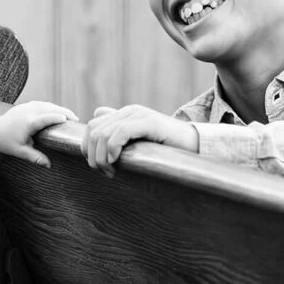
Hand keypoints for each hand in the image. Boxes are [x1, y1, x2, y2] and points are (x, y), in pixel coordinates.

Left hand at [0, 101, 76, 166]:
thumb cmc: (6, 143)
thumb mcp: (20, 152)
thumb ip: (35, 158)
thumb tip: (49, 165)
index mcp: (27, 123)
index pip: (45, 118)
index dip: (57, 117)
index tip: (68, 119)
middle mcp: (27, 112)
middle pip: (49, 108)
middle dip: (63, 111)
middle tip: (76, 118)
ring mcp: (26, 106)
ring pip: (47, 104)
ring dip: (59, 108)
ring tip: (71, 115)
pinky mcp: (25, 105)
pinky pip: (42, 104)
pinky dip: (52, 106)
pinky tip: (59, 111)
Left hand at [82, 105, 198, 175]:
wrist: (195, 146)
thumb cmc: (167, 148)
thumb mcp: (140, 141)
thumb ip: (119, 129)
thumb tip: (97, 114)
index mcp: (125, 114)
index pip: (92, 126)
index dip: (88, 149)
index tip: (99, 167)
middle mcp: (130, 111)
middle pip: (94, 130)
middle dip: (93, 155)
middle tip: (105, 172)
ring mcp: (140, 115)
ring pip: (104, 133)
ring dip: (102, 156)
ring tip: (112, 171)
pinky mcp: (150, 122)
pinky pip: (121, 132)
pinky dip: (113, 148)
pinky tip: (117, 161)